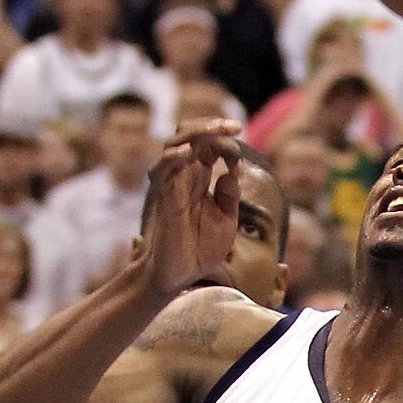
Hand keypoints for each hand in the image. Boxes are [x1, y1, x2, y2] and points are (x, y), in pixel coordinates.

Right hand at [138, 122, 243, 298]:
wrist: (181, 276)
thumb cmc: (201, 250)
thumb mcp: (226, 220)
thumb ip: (230, 195)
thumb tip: (232, 171)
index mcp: (200, 179)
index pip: (210, 146)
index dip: (227, 143)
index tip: (241, 161)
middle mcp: (184, 177)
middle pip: (190, 135)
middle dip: (211, 125)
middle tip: (234, 126)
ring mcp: (172, 185)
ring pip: (174, 143)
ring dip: (195, 133)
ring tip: (216, 130)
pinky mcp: (163, 198)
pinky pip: (161, 170)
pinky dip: (172, 157)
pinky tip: (187, 153)